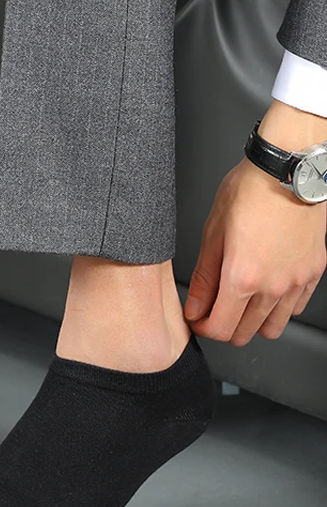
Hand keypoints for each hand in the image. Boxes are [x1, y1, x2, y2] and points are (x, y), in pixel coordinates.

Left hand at [183, 156, 326, 345]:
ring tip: (239, 302)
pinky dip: (277, 308)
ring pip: (273, 327)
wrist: (286, 172)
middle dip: (224, 327)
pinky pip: (294, 308)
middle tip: (213, 310)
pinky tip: (264, 290)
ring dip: (252, 322)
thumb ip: (204, 278)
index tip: (196, 319)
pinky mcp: (313, 273)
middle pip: (245, 334)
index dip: (203, 328)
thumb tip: (194, 308)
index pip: (220, 329)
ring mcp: (296, 282)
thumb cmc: (248, 193)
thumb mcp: (212, 233)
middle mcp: (273, 286)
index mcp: (242, 277)